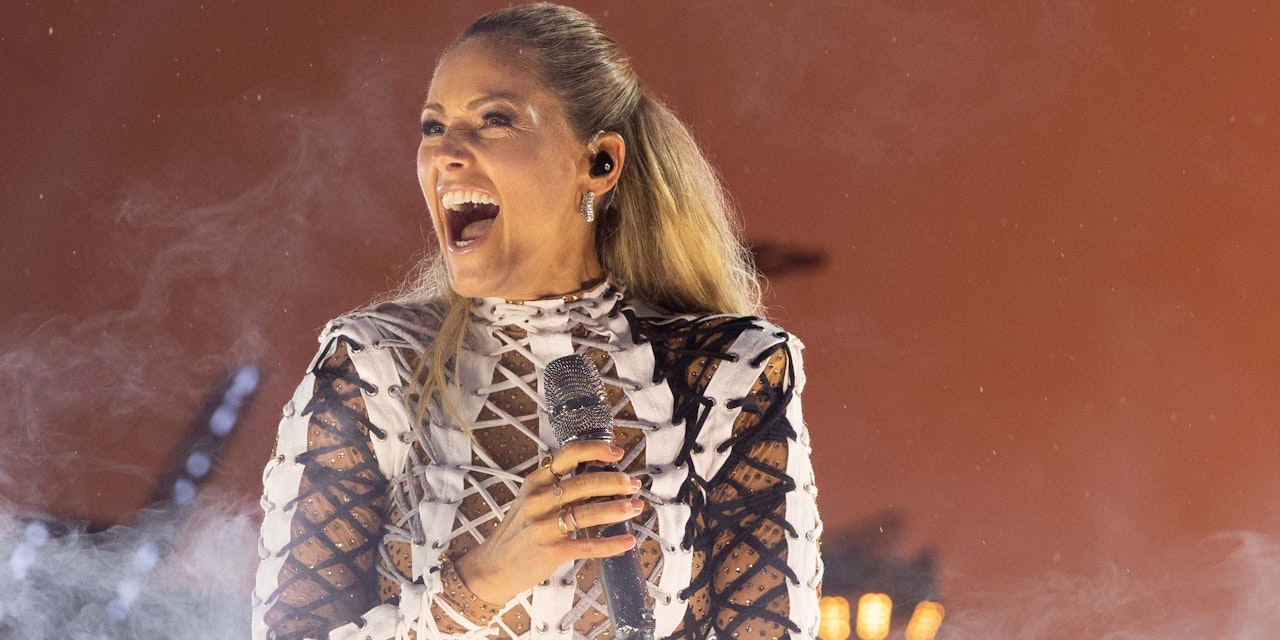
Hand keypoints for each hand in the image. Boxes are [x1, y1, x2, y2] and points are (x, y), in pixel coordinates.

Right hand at [453, 440, 643, 603]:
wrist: (493, 567)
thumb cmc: (517, 532)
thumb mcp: (530, 500)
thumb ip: (556, 487)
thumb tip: (598, 477)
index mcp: (535, 481)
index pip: (568, 455)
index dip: (596, 450)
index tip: (617, 452)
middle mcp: (538, 500)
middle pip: (584, 483)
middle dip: (615, 482)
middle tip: (633, 484)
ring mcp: (544, 526)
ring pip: (589, 513)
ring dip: (618, 509)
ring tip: (636, 507)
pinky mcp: (552, 551)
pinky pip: (588, 545)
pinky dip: (611, 544)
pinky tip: (627, 541)